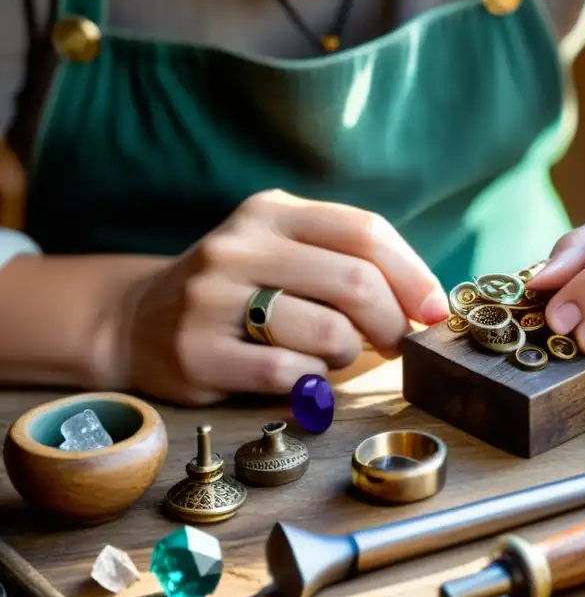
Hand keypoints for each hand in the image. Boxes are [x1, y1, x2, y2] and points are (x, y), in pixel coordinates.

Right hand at [107, 189, 448, 404]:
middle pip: (356, 283)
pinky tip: (301, 376)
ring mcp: (212, 298)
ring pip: (328, 332)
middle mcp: (240, 246)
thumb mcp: (286, 253)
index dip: (414, 274)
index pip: (365, 232)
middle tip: (394, 344)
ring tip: (331, 355)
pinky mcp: (196, 352)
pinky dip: (313, 383)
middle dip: (393, 323)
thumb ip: (350, 264)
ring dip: (349, 355)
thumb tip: (429, 305)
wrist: (138, 319)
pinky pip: (289, 373)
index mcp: (271, 213)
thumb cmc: (241, 291)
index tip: (434, 310)